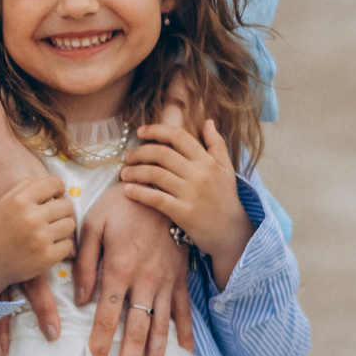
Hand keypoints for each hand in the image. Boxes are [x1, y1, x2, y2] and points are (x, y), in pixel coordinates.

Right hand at [0, 160, 76, 307]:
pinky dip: (60, 245)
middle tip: (51, 218)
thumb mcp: (3, 202)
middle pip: (66, 205)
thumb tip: (54, 186)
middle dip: (61, 210)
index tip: (55, 197)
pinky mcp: (47, 257)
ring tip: (49, 232)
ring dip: (62, 228)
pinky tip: (47, 246)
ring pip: (70, 224)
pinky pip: (68, 244)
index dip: (58, 189)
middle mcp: (31, 217)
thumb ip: (25, 188)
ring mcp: (40, 238)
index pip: (54, 183)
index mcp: (19, 200)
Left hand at [72, 176, 194, 355]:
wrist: (164, 185)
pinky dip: (186, 332)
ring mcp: (166, 281)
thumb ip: (86, 263)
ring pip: (161, 328)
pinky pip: (184, 310)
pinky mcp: (181, 277)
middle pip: (135, 332)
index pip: (107, 318)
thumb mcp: (94, 225)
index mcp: (119, 270)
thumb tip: (81, 299)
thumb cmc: (122, 203)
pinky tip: (186, 355)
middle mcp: (145, 281)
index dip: (101, 347)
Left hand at [121, 109, 253, 281]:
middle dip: (140, 152)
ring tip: (124, 173)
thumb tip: (208, 122)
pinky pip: (156, 199)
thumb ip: (216, 144)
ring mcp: (191, 194)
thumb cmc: (226, 198)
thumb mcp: (226, 168)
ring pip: (155, 174)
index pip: (178, 137)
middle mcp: (199, 174)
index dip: (157, 130)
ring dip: (135, 171)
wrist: (231, 232)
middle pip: (162, 154)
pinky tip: (128, 190)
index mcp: (207, 160)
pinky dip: (139, 193)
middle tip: (128, 156)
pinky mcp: (183, 213)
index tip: (141, 132)